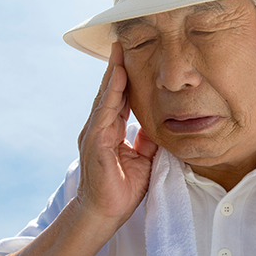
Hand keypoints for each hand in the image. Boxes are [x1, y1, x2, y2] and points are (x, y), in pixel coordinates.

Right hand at [76, 42, 157, 223]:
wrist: (105, 213)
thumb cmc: (123, 188)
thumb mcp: (144, 158)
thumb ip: (149, 139)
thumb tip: (160, 122)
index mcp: (111, 130)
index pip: (119, 98)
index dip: (125, 77)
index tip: (131, 56)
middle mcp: (100, 127)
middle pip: (110, 92)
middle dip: (116, 67)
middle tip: (122, 43)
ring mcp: (95, 134)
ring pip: (105, 98)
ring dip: (112, 76)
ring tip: (119, 54)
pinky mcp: (95, 143)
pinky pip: (104, 114)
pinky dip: (110, 96)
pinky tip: (116, 81)